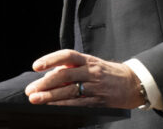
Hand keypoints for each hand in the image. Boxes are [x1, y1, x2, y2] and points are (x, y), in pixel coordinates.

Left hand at [24, 50, 143, 108]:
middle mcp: (91, 71)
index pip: (67, 56)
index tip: (36, 66)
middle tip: (30, 90)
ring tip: (36, 99)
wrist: (132, 83)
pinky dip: (63, 106)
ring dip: (50, 97)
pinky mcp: (98, 101)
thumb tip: (50, 74)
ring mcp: (95, 87)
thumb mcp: (91, 63)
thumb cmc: (106, 73)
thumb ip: (72, 68)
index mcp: (88, 60)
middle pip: (65, 76)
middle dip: (45, 83)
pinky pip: (78, 104)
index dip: (50, 59)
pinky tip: (52, 107)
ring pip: (69, 91)